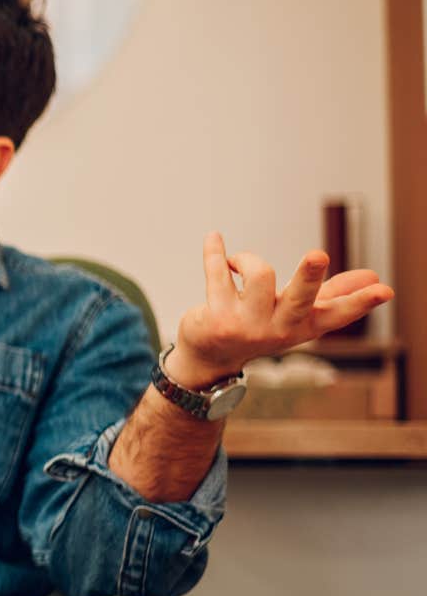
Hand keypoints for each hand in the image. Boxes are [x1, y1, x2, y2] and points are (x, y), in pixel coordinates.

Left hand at [172, 233, 395, 386]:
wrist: (209, 358)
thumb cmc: (260, 327)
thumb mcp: (298, 315)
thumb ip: (333, 295)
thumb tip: (375, 278)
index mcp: (304, 326)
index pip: (338, 314)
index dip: (361, 302)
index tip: (385, 290)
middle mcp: (280, 328)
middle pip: (300, 297)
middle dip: (309, 275)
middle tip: (318, 254)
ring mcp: (248, 325)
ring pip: (260, 274)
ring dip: (247, 258)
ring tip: (238, 262)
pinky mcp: (218, 317)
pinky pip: (219, 274)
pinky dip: (215, 251)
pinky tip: (214, 238)